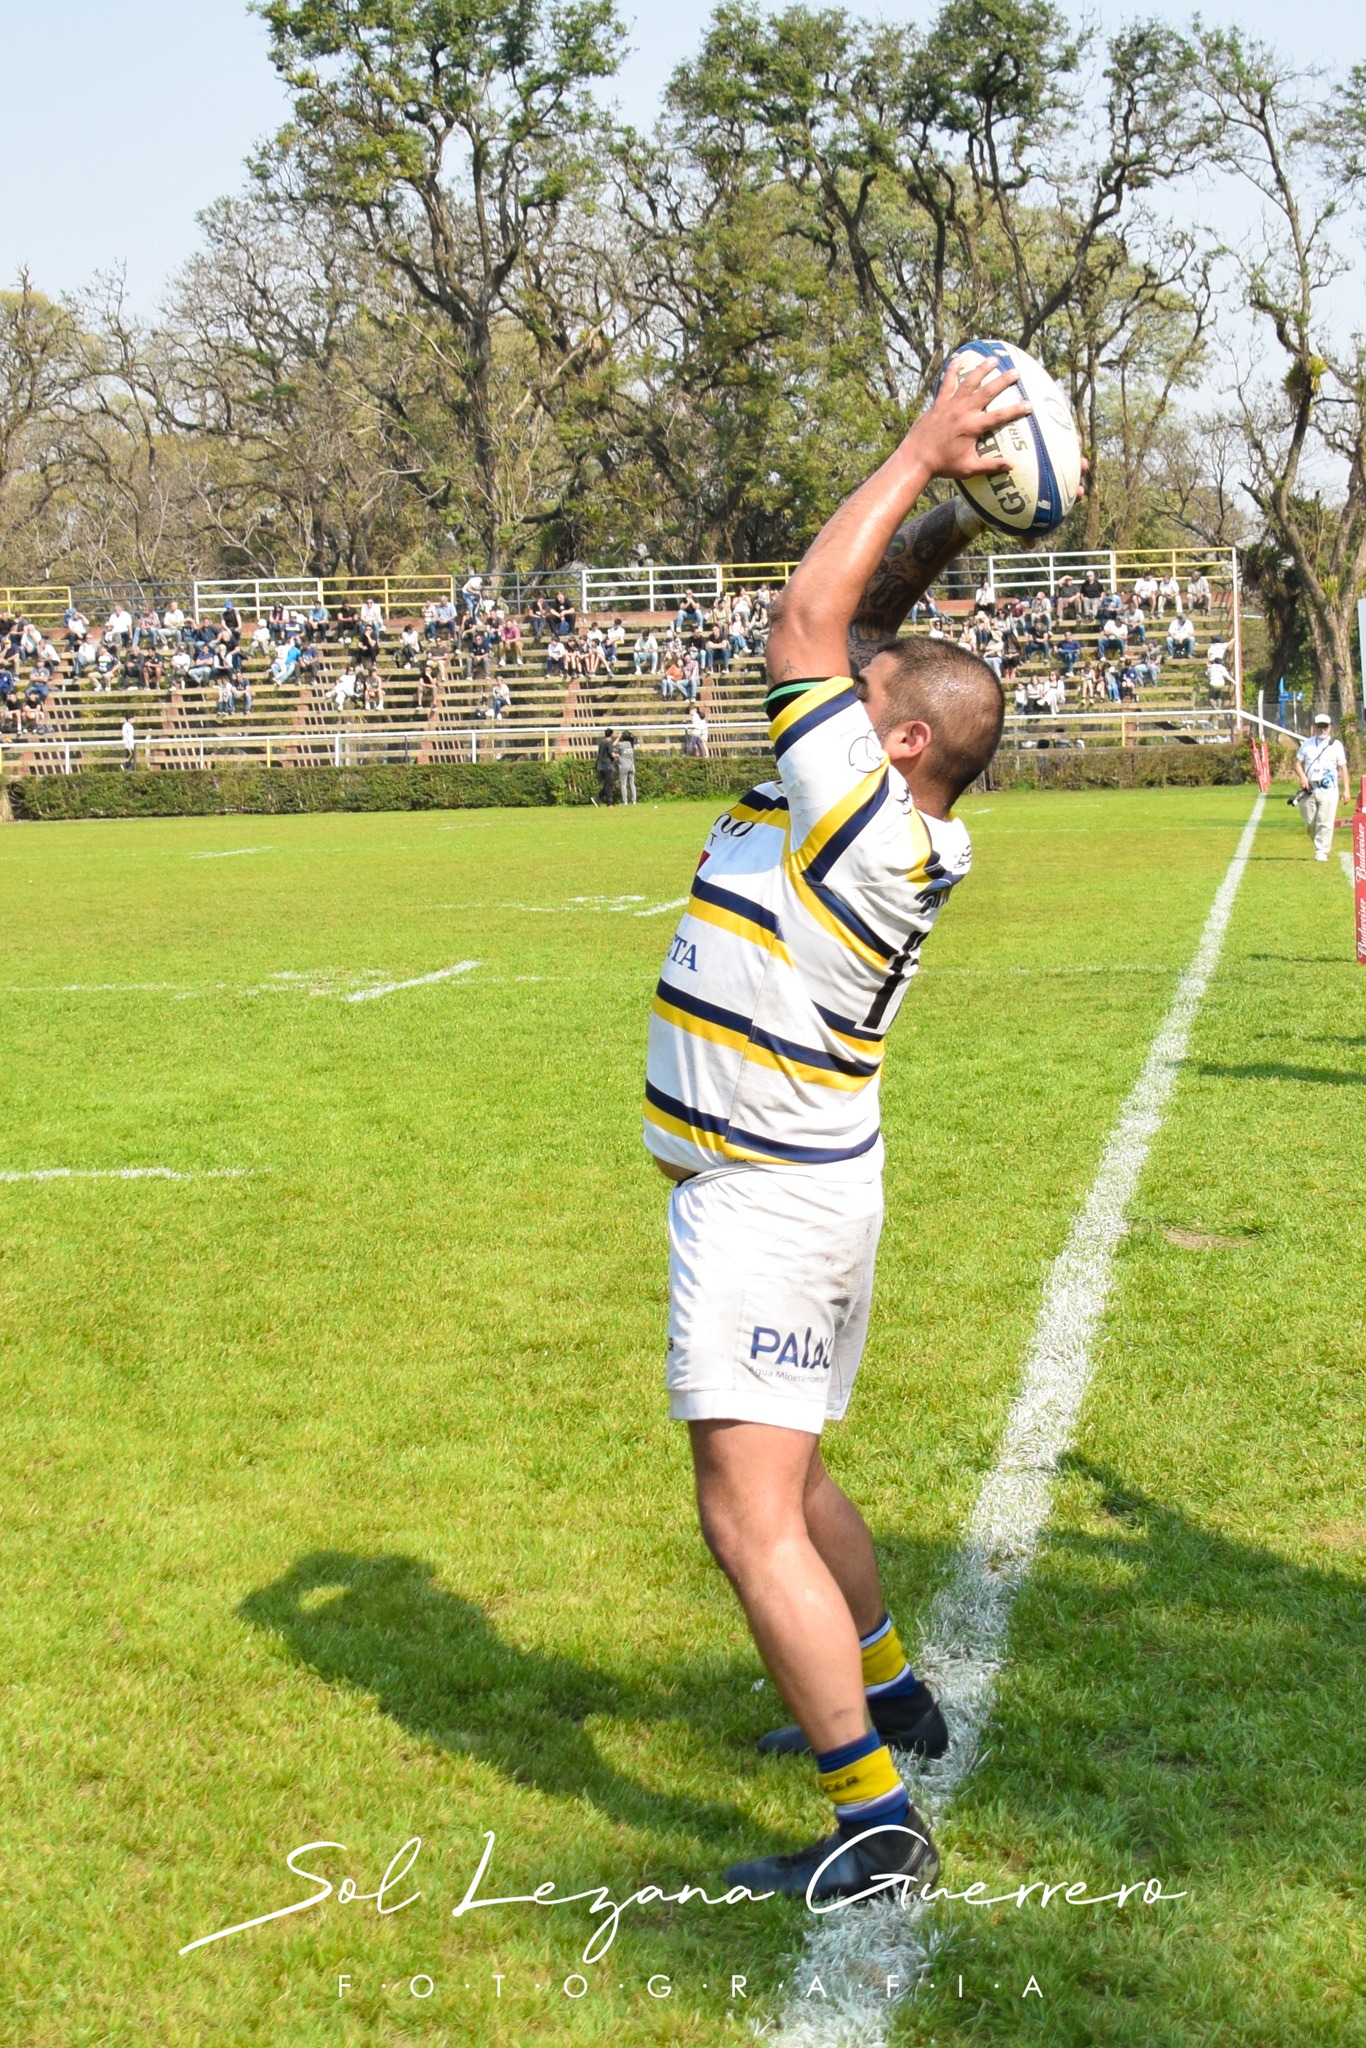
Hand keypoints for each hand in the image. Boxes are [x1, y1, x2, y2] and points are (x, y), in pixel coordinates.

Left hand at [902, 358, 1032, 481]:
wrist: (915, 458)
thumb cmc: (943, 465)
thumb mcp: (969, 468)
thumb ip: (990, 466)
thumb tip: (1011, 466)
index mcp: (973, 427)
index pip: (1000, 416)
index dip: (1016, 410)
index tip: (1029, 405)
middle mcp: (963, 412)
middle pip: (987, 391)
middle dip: (1003, 381)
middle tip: (1016, 372)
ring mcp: (950, 405)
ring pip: (969, 382)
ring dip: (982, 369)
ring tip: (993, 360)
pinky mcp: (938, 403)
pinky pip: (946, 383)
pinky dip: (952, 370)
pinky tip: (957, 358)